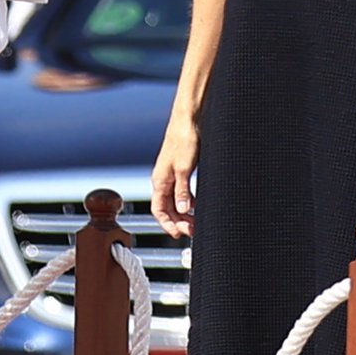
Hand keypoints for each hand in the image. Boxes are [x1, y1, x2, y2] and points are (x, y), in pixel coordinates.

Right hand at [151, 117, 198, 238]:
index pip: (158, 210)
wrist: (188, 119)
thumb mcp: (184, 168)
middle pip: (167, 208)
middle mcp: (163, 179)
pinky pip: (181, 192)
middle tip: (193, 230)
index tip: (179, 234)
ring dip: (184, 213)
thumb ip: (182, 191)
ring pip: (174, 201)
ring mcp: (171, 175)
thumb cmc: (183, 138)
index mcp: (160, 180)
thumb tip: (183, 210)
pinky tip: (197, 205)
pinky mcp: (180, 170)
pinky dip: (188, 202)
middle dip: (178, 221)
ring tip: (196, 221)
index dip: (167, 224)